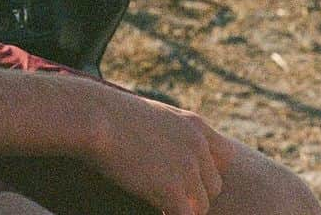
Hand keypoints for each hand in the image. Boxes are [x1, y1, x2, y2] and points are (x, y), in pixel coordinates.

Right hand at [87, 85, 232, 214]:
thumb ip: (172, 133)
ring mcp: (187, 168)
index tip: (186, 176)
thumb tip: (170, 156)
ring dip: (181, 208)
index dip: (207, 170)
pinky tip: (155, 210)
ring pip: (200, 206)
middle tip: (165, 193)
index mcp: (194, 124)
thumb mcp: (153, 115)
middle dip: (193, 194)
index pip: (226, 156)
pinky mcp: (173, 190)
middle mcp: (197, 145)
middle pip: (213, 186)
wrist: (94, 116)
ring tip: (156, 201)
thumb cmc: (111, 115)